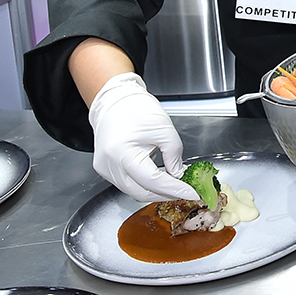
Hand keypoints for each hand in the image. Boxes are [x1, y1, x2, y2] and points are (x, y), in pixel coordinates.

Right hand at [87, 72, 197, 201]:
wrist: (114, 100)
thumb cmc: (136, 109)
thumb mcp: (164, 129)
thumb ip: (174, 154)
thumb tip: (178, 175)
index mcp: (123, 153)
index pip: (153, 181)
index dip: (174, 189)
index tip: (191, 193)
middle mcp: (109, 165)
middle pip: (141, 192)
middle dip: (165, 194)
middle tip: (185, 191)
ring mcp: (104, 169)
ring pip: (133, 191)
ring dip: (154, 191)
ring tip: (173, 184)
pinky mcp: (104, 169)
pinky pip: (126, 184)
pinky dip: (143, 184)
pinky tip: (157, 178)